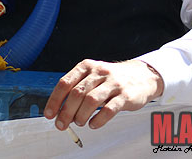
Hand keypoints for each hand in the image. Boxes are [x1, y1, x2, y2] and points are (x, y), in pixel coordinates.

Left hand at [44, 59, 162, 130]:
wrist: (142, 75)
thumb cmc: (112, 79)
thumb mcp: (93, 76)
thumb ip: (77, 88)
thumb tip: (60, 109)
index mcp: (86, 67)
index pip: (64, 83)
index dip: (55, 100)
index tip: (49, 114)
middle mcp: (98, 73)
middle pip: (76, 93)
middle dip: (66, 112)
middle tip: (61, 125)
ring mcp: (113, 83)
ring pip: (91, 100)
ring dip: (81, 115)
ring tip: (79, 123)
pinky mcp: (125, 96)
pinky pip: (109, 110)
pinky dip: (98, 119)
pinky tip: (93, 124)